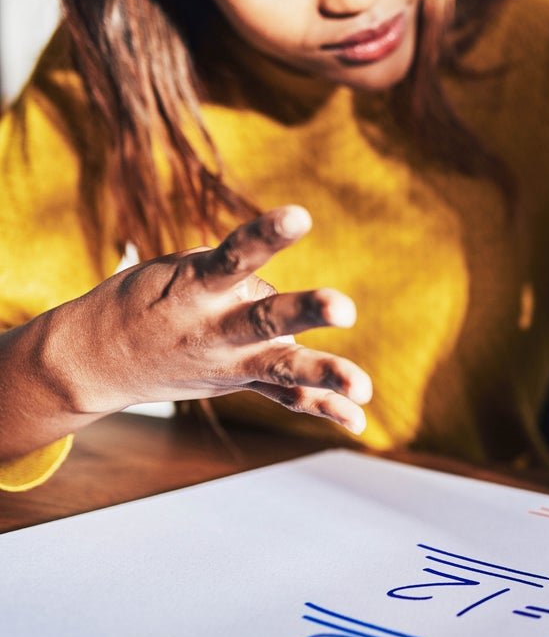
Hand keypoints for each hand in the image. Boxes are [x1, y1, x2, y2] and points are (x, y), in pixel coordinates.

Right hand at [50, 206, 371, 432]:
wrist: (96, 360)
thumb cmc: (150, 297)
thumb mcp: (182, 270)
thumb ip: (238, 277)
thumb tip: (290, 309)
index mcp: (197, 286)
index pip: (235, 255)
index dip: (266, 235)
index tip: (299, 216)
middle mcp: (216, 327)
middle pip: (265, 318)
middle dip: (305, 311)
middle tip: (344, 308)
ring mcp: (230, 361)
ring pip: (281, 367)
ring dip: (325, 373)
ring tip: (365, 387)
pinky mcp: (240, 382)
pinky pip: (285, 397)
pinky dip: (323, 406)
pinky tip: (358, 420)